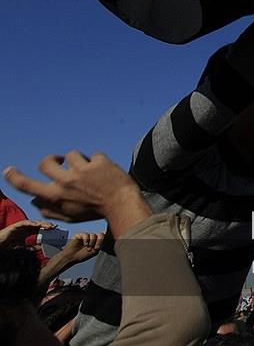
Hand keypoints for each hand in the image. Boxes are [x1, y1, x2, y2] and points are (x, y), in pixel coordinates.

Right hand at [0, 219, 53, 248]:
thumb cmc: (8, 245)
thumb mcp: (23, 246)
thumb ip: (31, 247)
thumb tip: (41, 248)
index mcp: (28, 232)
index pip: (40, 229)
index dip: (47, 229)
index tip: (55, 231)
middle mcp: (26, 228)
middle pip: (39, 224)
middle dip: (47, 225)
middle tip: (55, 227)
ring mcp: (21, 226)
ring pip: (34, 222)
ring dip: (42, 223)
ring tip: (49, 226)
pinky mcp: (15, 225)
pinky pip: (25, 222)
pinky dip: (32, 223)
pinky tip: (37, 225)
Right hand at [4, 152, 150, 236]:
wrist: (123, 205)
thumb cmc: (94, 212)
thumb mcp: (69, 217)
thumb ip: (50, 209)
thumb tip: (34, 201)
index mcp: (55, 197)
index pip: (28, 186)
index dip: (15, 178)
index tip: (8, 170)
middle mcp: (65, 182)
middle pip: (46, 162)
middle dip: (51, 160)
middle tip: (58, 161)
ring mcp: (82, 170)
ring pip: (72, 155)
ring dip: (79, 161)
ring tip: (91, 172)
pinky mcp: (98, 161)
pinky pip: (94, 155)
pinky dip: (99, 161)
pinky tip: (106, 172)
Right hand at [59, 232, 104, 264]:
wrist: (72, 257)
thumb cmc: (83, 255)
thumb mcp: (95, 250)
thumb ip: (100, 243)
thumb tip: (104, 233)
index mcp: (96, 241)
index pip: (103, 237)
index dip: (103, 240)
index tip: (99, 246)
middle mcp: (91, 238)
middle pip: (100, 235)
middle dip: (99, 242)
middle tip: (96, 248)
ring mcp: (85, 236)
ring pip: (93, 235)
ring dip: (92, 243)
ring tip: (88, 249)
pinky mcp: (79, 235)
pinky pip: (86, 234)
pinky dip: (86, 240)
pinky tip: (85, 244)